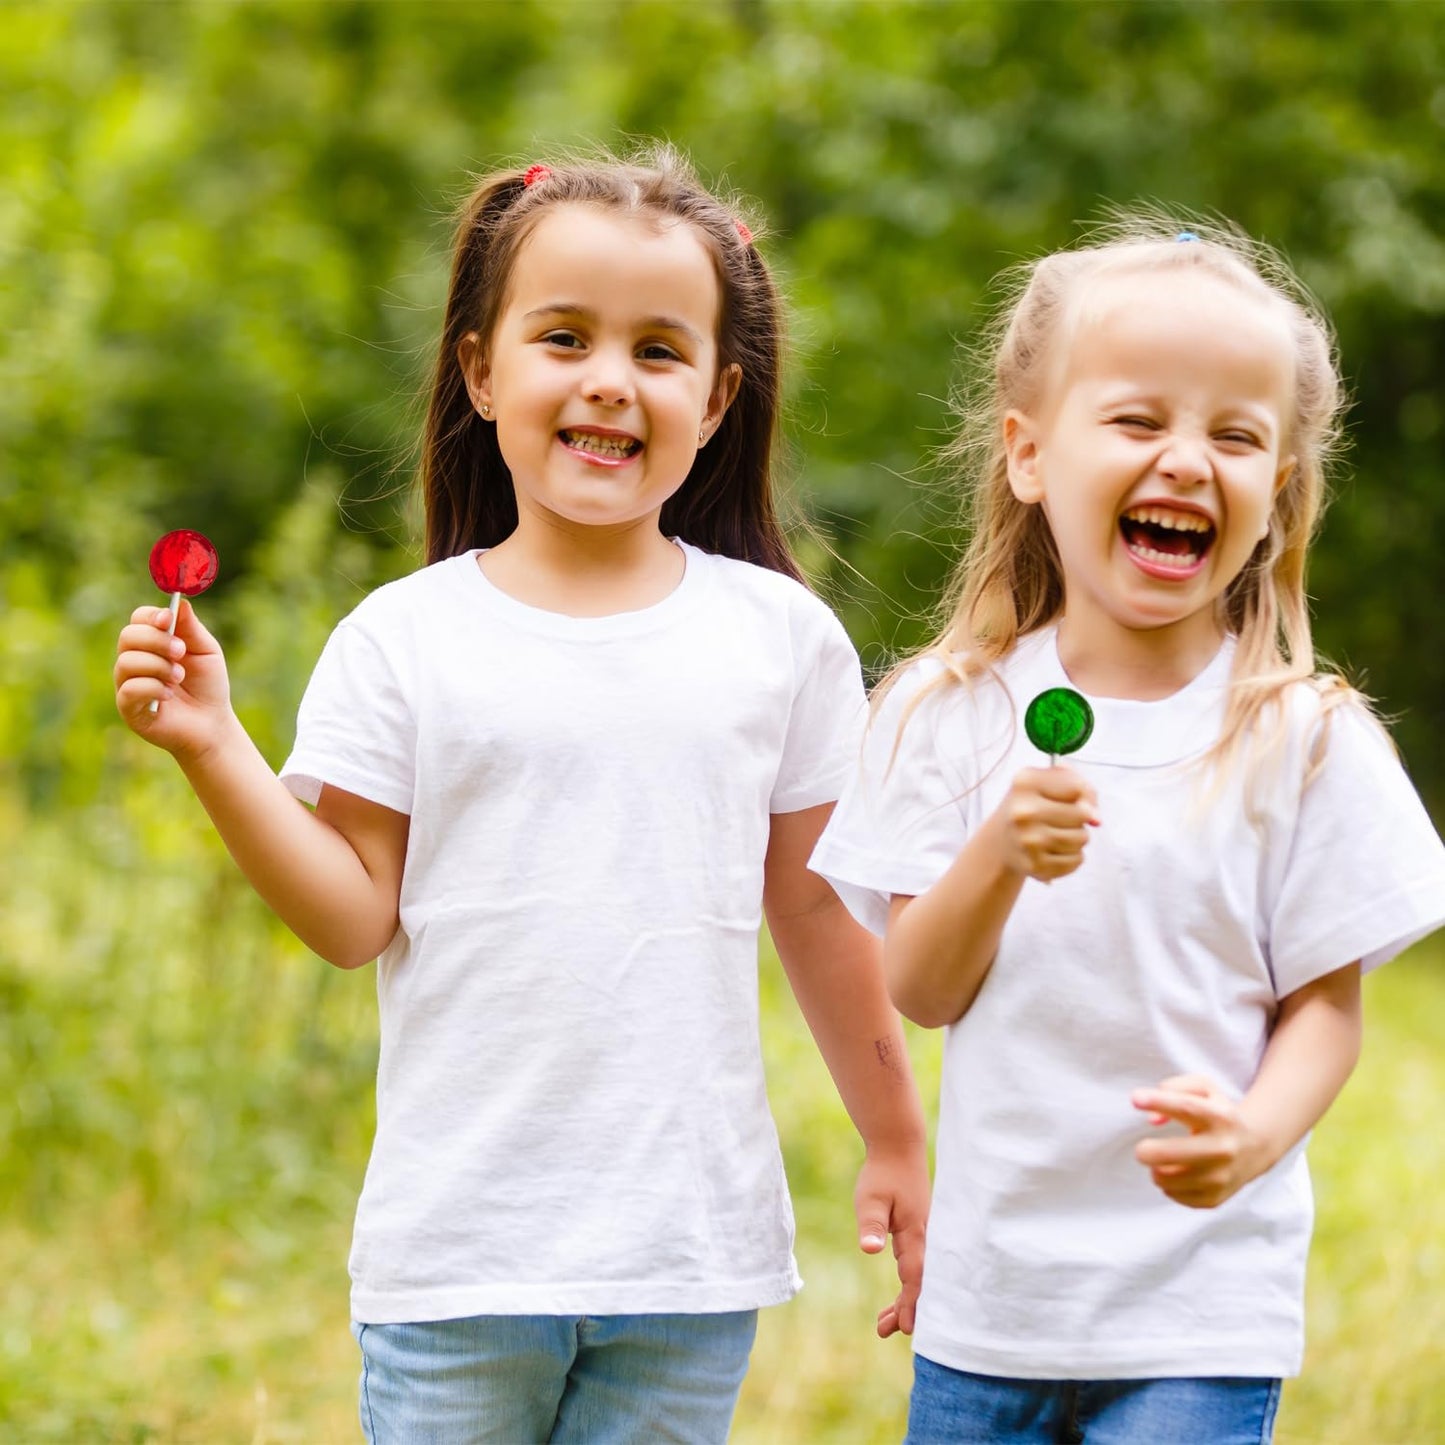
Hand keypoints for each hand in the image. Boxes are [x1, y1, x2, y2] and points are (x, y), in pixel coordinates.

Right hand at [114, 599, 233, 758]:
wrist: (212, 723)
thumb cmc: (208, 686)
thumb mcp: (206, 652)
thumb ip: (191, 628)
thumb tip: (179, 602)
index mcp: (153, 643)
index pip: (139, 619)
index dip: (151, 617)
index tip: (168, 620)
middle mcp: (135, 660)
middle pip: (128, 636)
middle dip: (156, 641)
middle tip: (180, 652)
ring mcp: (128, 683)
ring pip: (127, 661)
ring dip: (158, 666)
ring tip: (179, 677)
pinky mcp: (128, 707)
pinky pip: (129, 689)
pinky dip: (152, 688)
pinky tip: (169, 694)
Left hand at [854, 1139, 929, 1338]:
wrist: (898, 1148)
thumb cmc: (882, 1173)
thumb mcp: (870, 1198)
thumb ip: (871, 1224)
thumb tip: (870, 1249)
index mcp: (915, 1233)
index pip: (915, 1276)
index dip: (910, 1303)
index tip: (903, 1328)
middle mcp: (925, 1237)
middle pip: (921, 1282)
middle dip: (907, 1309)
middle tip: (884, 1330)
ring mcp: (925, 1233)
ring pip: (921, 1275)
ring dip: (906, 1299)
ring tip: (884, 1323)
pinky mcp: (920, 1230)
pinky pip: (919, 1264)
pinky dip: (910, 1283)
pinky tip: (899, 1293)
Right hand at [993, 766, 1099, 881]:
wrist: (1001, 842)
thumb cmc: (1032, 807)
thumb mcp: (1047, 782)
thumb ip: (1079, 787)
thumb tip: (1096, 819)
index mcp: (1025, 783)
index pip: (1077, 788)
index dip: (1083, 794)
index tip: (1074, 800)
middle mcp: (1022, 812)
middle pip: (1082, 814)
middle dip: (1079, 818)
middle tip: (1061, 819)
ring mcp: (1028, 841)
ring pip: (1082, 838)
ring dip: (1077, 837)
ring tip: (1057, 835)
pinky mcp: (1035, 866)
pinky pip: (1076, 860)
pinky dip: (1072, 857)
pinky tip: (1056, 851)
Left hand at [1132, 1073, 1269, 1208]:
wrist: (1253, 1148)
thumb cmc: (1216, 1113)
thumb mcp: (1203, 1088)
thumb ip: (1174, 1088)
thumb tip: (1152, 1119)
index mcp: (1220, 1117)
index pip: (1186, 1108)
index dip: (1158, 1102)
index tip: (1136, 1099)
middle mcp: (1223, 1149)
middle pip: (1167, 1154)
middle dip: (1144, 1150)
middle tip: (1145, 1147)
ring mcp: (1220, 1178)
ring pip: (1163, 1178)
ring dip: (1156, 1168)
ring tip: (1166, 1160)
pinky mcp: (1214, 1199)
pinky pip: (1172, 1194)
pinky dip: (1168, 1185)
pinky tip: (1180, 1173)